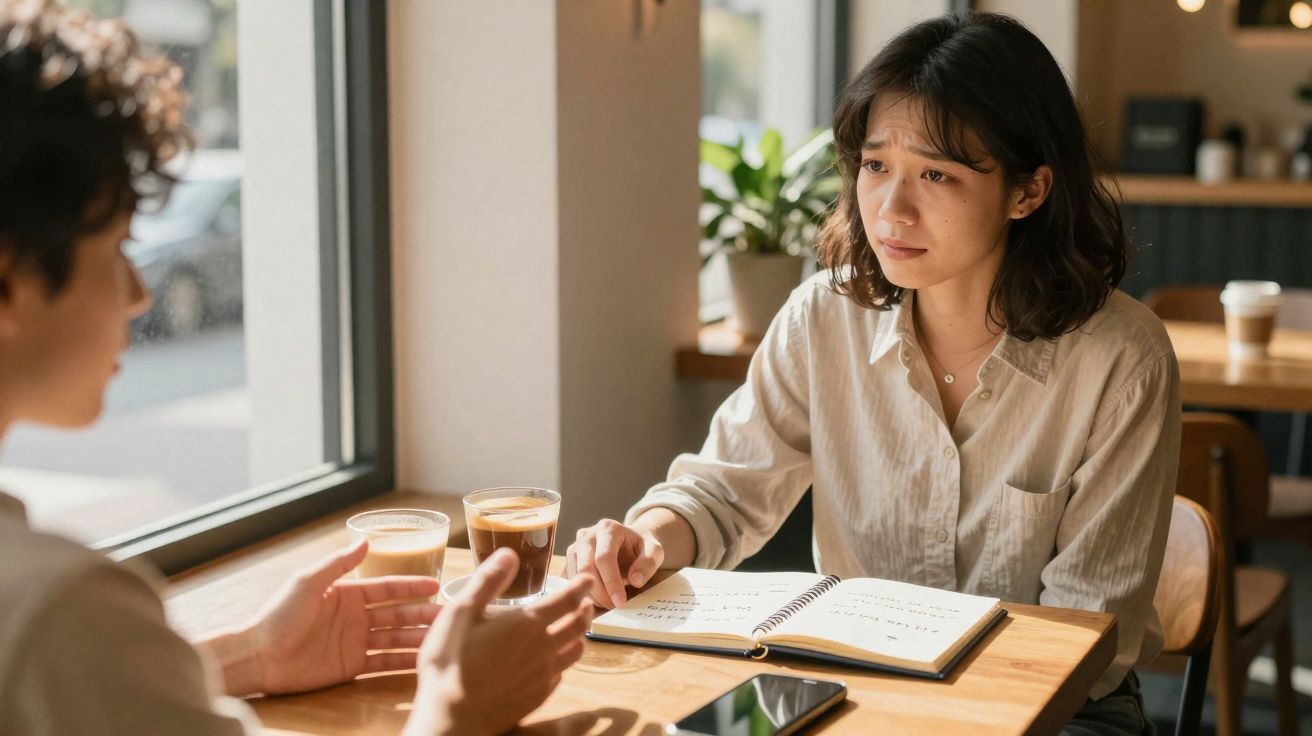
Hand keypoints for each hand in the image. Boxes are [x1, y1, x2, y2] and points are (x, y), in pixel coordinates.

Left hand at [246, 540, 441, 694]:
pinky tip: (422, 661)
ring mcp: (355, 642)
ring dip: (418, 636)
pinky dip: (403, 662)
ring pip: (395, 637)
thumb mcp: (308, 582)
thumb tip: (366, 539)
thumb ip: (338, 563)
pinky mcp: (352, 666)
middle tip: (449, 615)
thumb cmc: (278, 615)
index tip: (436, 585)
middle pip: (397, 613)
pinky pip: (383, 663)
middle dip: (423, 613)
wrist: (259, 656)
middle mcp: (355, 617)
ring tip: (443, 637)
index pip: (387, 588)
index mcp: (347, 594)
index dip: (411, 586)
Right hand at [406, 548, 593, 735]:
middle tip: (585, 601)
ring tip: (575, 627)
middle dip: (585, 609)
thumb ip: (487, 581)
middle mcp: (543, 648)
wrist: (452, 718)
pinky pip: (560, 674)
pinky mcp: (538, 697)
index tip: (587, 577)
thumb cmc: (450, 662)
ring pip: (575, 651)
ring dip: (579, 635)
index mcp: (527, 623)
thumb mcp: (460, 613)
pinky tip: (552, 660)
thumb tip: (510, 553)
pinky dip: (563, 661)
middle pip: (579, 625)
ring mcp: (543, 675)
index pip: (566, 599)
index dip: (580, 585)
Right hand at [564, 518, 663, 608]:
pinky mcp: (569, 560)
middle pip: (585, 568)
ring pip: (575, 577)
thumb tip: (635, 580)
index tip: (620, 601)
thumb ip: (648, 563)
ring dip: (591, 595)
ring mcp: (574, 547)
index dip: (611, 582)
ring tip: (608, 603)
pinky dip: (581, 594)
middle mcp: (587, 535)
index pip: (604, 557)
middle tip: (613, 606)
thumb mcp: (654, 552)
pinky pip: (569, 581)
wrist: (628, 542)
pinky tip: (597, 600)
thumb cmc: (640, 548)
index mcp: (608, 528)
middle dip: (599, 592)